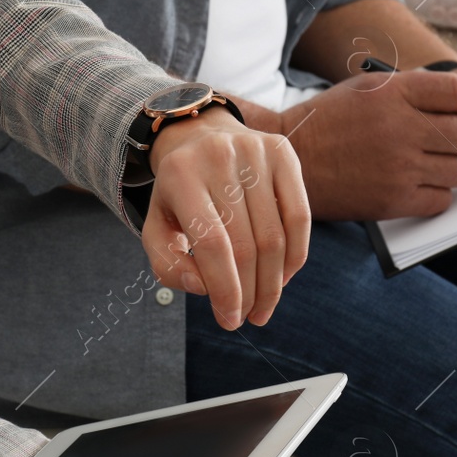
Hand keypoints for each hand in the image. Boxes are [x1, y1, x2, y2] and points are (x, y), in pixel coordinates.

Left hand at [143, 106, 309, 329]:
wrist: (200, 137)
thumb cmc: (180, 194)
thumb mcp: (158, 227)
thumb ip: (168, 265)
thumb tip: (204, 288)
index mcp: (180, 176)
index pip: (211, 244)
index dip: (225, 289)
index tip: (230, 320)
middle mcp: (219, 157)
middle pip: (245, 245)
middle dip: (250, 292)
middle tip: (249, 317)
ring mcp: (255, 151)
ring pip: (274, 236)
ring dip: (273, 283)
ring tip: (264, 304)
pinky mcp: (283, 153)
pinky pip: (299, 216)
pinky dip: (294, 256)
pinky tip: (284, 277)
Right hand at [274, 66, 456, 220]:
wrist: (291, 160)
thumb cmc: (330, 121)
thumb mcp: (368, 87)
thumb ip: (413, 89)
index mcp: (395, 93)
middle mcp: (401, 128)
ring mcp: (398, 167)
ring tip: (440, 165)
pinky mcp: (393, 200)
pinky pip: (442, 200)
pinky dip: (440, 194)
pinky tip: (424, 186)